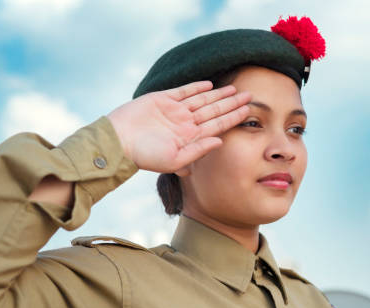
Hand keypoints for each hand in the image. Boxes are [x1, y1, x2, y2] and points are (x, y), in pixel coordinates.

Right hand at [106, 81, 250, 172]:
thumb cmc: (144, 156)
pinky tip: (210, 84)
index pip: (217, 126)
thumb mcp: (174, 160)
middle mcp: (184, 123)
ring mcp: (174, 111)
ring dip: (219, 94)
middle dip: (232, 104)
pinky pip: (183, 91)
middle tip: (251, 95)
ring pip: (202, 100)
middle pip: (214, 111)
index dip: (233, 118)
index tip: (249, 112)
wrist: (118, 141)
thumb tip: (220, 141)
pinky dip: (196, 87)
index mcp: (189, 138)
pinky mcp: (161, 99)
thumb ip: (198, 150)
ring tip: (235, 89)